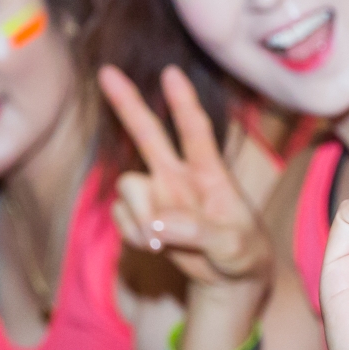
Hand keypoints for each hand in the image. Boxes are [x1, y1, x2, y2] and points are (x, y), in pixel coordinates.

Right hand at [99, 64, 275, 296]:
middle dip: (127, 104)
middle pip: (148, 133)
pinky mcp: (140, 217)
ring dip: (140, 216)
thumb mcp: (233, 245)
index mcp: (210, 173)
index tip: (171, 73)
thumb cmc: (242, 252)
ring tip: (163, 243)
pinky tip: (155, 246)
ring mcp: (157, 195)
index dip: (184, 102)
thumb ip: (198, 232)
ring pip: (127, 187)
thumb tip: (157, 226)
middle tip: (106, 72)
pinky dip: (133, 235)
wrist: (230, 278)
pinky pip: (120, 217)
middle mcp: (178, 176)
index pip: (196, 132)